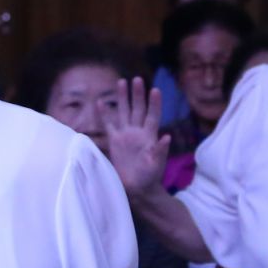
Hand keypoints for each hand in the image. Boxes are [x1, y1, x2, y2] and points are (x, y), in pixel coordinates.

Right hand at [102, 77, 171, 196]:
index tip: (155, 90)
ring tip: (121, 82)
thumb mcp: (157, 164)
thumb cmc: (150, 177)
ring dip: (123, 98)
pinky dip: (104, 114)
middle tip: (137, 79)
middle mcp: (137, 132)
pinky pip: (108, 124)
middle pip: (138, 109)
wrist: (137, 188)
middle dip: (137, 95)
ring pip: (124, 112)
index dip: (154, 104)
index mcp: (149, 136)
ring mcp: (125, 135)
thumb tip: (167, 137)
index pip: (152, 116)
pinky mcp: (114, 141)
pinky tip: (100, 102)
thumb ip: (160, 151)